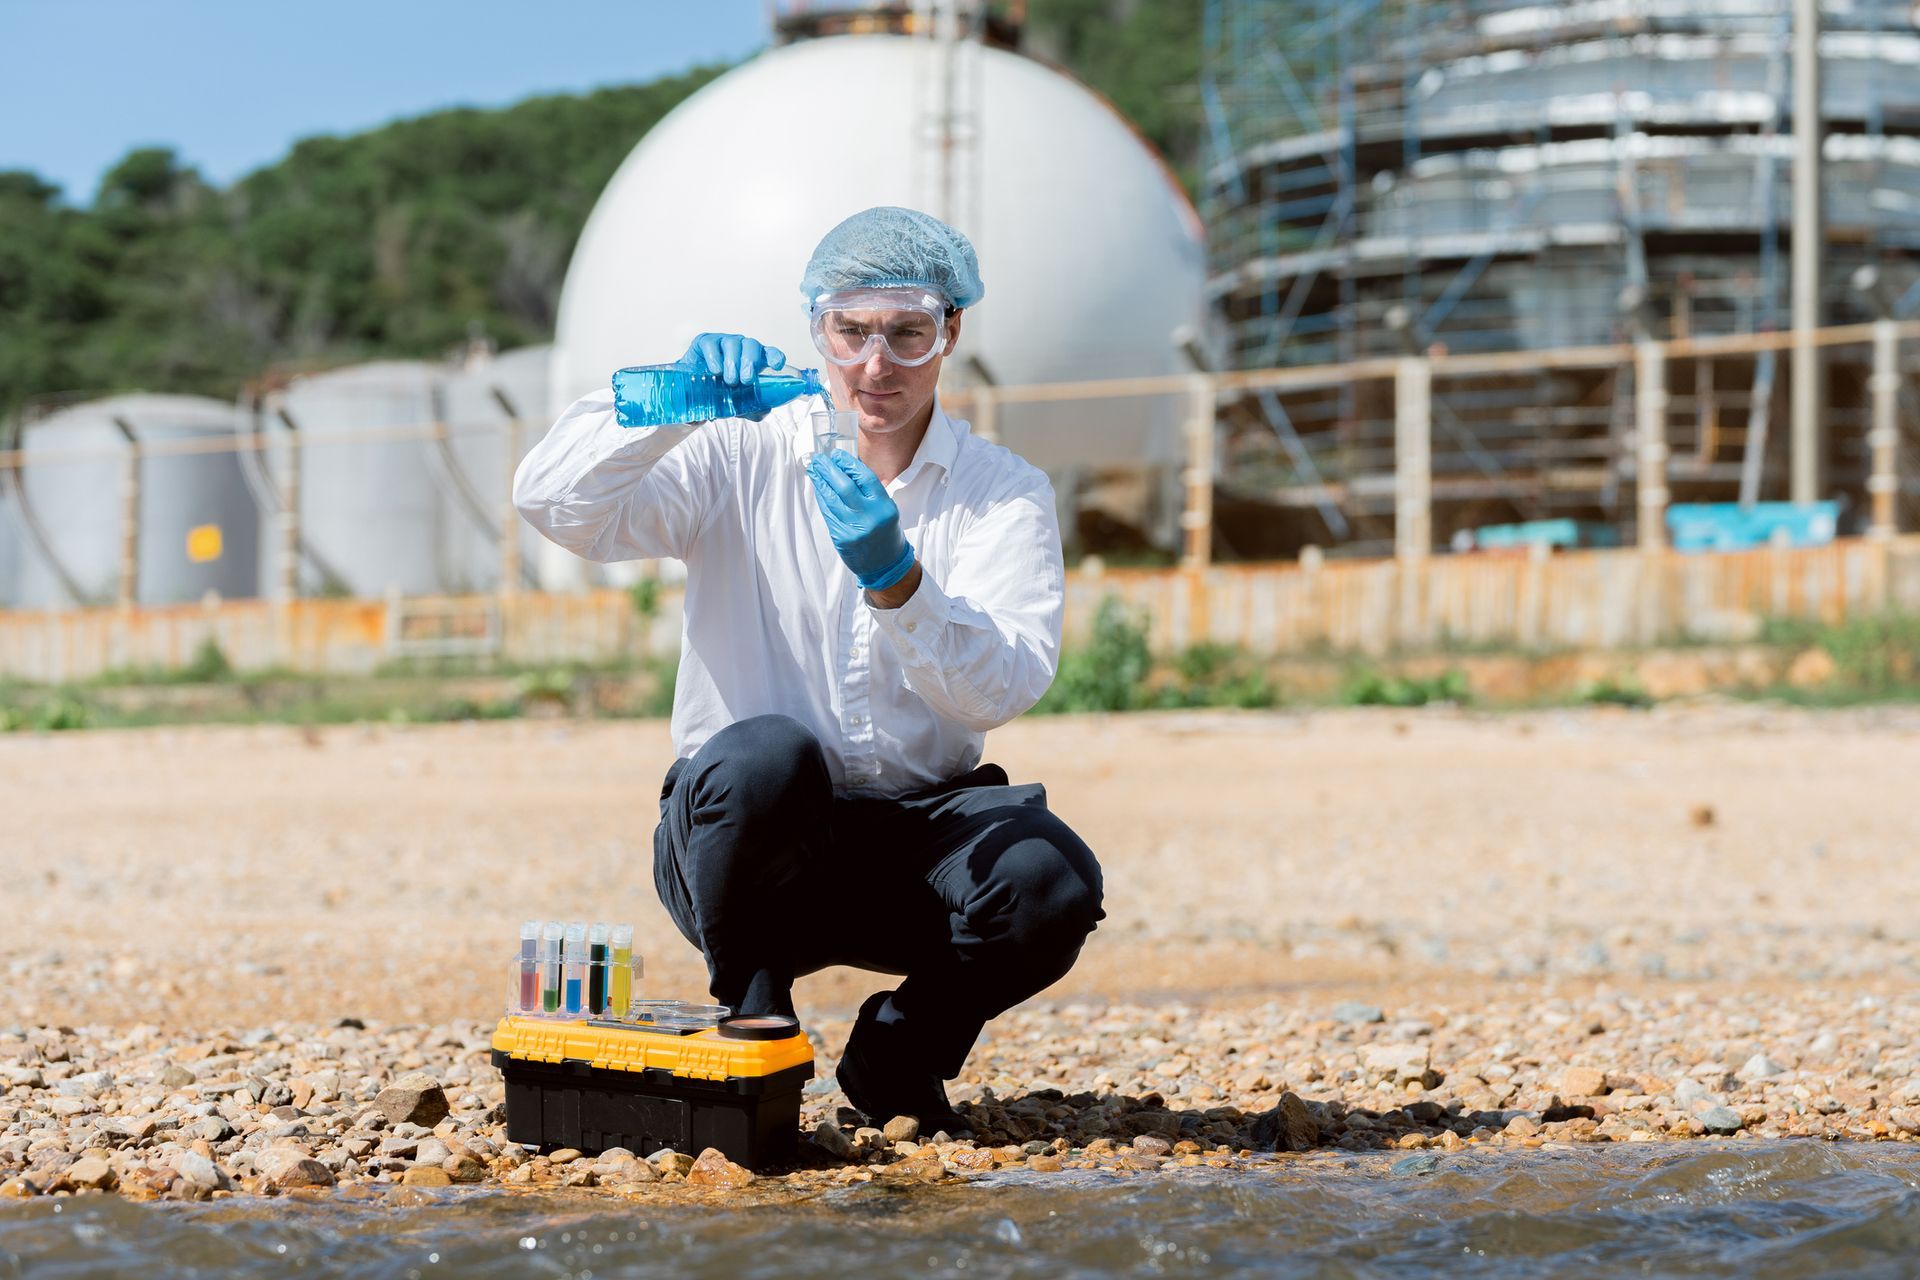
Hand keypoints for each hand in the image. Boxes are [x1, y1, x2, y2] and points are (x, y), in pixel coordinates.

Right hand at [677, 333, 785, 415]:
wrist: (694, 390)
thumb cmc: (722, 392)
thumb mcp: (739, 404)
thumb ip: (754, 408)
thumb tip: (765, 410)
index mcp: (755, 361)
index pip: (769, 353)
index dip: (775, 357)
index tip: (777, 365)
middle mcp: (742, 348)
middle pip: (751, 346)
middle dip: (750, 362)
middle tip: (746, 380)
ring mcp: (724, 342)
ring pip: (733, 344)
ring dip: (732, 362)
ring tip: (730, 380)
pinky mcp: (705, 341)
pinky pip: (712, 344)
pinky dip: (714, 357)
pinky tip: (715, 370)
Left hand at [807, 451, 915, 591]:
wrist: (886, 564)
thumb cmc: (886, 532)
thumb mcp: (886, 509)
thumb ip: (868, 492)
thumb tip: (845, 469)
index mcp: (884, 506)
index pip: (864, 478)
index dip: (848, 463)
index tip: (836, 455)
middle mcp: (870, 517)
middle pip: (844, 487)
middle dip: (829, 470)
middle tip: (819, 459)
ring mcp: (854, 529)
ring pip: (832, 500)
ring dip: (820, 483)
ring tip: (813, 470)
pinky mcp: (842, 538)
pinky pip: (828, 514)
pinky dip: (822, 499)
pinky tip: (818, 489)